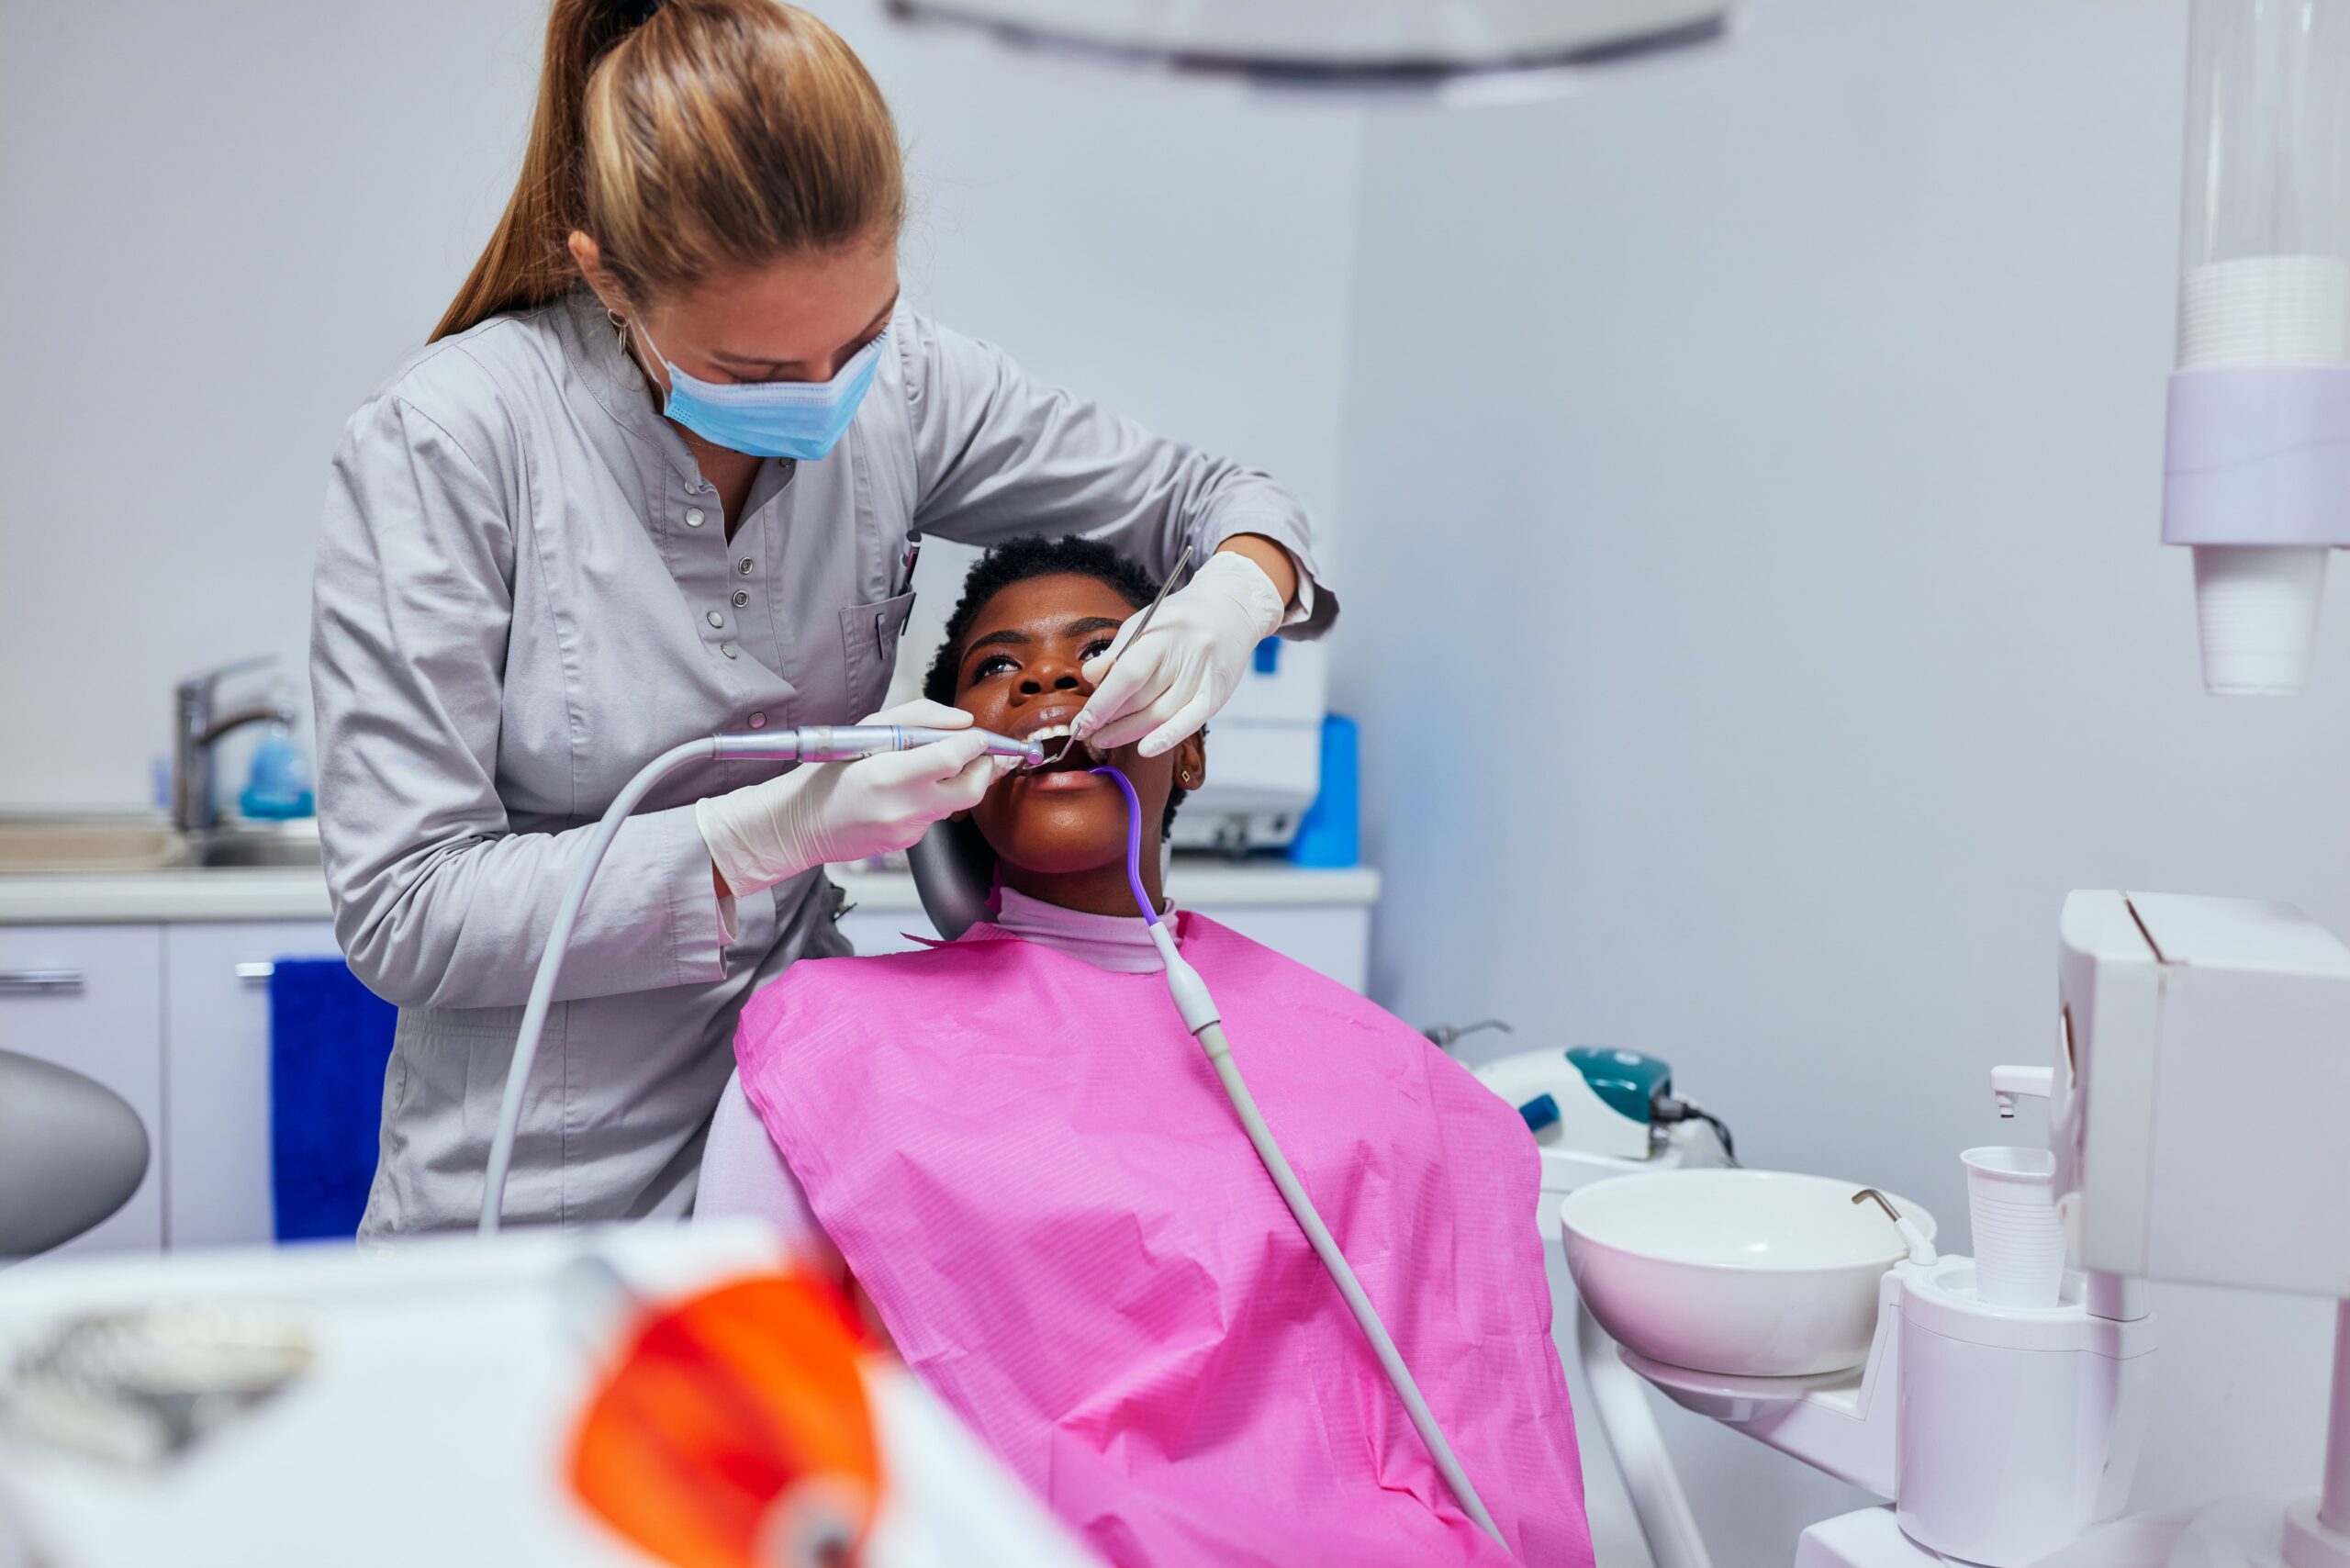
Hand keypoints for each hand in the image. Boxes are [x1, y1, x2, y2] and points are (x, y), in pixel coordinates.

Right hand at [696, 699, 1011, 895]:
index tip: (978, 734)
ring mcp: (907, 830)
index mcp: (889, 774)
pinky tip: (906, 792)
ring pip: (954, 804)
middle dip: (983, 768)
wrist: (799, 824)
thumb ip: (919, 718)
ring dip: (955, 782)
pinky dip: (931, 799)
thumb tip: (963, 722)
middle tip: (978, 753)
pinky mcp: (907, 844)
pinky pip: (934, 817)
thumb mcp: (867, 728)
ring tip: (932, 767)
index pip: (953, 757)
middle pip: (971, 790)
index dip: (975, 743)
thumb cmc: (828, 771)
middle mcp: (902, 807)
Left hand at [1073, 550, 1286, 757]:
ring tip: (1104, 739)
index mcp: (1164, 633)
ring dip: (1128, 732)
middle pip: (1142, 699)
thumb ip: (1117, 650)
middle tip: (1085, 732)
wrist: (1231, 610)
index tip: (1082, 721)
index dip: (1102, 703)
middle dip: (1109, 720)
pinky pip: (1190, 723)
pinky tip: (1143, 749)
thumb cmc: (1181, 619)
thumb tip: (1090, 678)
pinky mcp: (1217, 694)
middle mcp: (1188, 656)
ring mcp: (1205, 677)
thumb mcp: (1145, 621)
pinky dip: (1165, 739)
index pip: (1128, 676)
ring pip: (1161, 715)